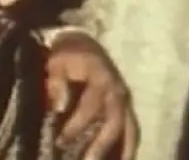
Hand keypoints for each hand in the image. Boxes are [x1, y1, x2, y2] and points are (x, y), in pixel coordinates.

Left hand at [45, 32, 138, 159]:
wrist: (82, 40)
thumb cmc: (67, 53)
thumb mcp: (57, 62)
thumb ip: (56, 83)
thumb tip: (58, 108)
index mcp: (102, 79)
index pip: (90, 107)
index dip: (76, 125)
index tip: (61, 140)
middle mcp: (118, 91)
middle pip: (114, 122)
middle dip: (101, 144)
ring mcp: (125, 99)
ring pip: (130, 128)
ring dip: (123, 149)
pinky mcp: (126, 105)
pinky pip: (132, 128)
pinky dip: (130, 145)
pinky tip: (125, 159)